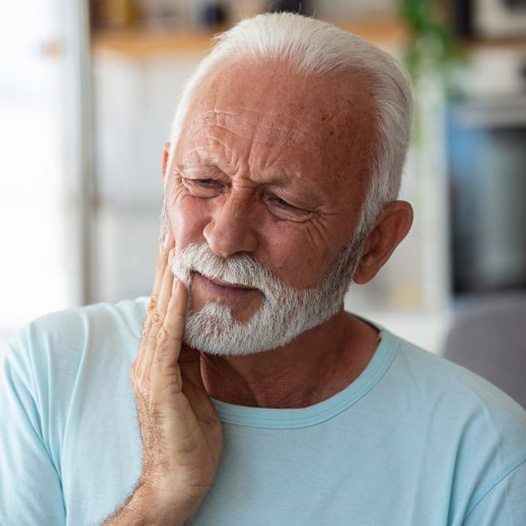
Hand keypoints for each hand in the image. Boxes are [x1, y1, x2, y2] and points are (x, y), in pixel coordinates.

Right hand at [130, 230, 222, 517]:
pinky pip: (168, 341)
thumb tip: (201, 331)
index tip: (178, 251)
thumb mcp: (194, 388)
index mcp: (159, 361)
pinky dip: (175, 311)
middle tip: (172, 235)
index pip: (165, 312)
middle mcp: (148, 361)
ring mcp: (150, 372)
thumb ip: (192, 359)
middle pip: (159, 306)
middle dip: (166, 270)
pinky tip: (181, 286)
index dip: (171, 281)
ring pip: (161, 316)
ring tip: (174, 248)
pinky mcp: (158, 386)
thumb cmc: (190, 437)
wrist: (178, 481)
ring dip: (168, 280)